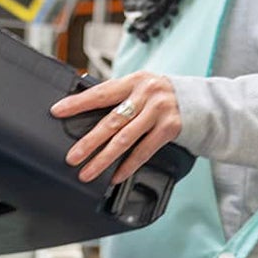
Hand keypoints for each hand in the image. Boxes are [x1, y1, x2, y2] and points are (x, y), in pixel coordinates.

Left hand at [50, 71, 182, 183]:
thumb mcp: (138, 87)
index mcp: (133, 81)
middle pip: (111, 121)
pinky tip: (114, 176)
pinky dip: (128, 166)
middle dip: (89, 142)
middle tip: (72, 157)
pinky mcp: (170, 128)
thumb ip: (116, 96)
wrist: (200, 100)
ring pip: (125, 139)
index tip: (57, 112)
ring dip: (103, 159)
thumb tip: (80, 106)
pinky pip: (144, 151)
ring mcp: (159, 111)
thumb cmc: (159, 96)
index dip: (78, 103)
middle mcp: (146, 95)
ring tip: (87, 172)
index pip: (100, 93)